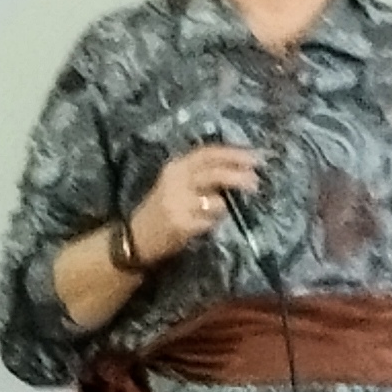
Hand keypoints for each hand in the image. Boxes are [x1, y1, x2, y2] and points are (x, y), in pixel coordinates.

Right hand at [128, 141, 261, 262]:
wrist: (135, 238)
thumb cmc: (163, 209)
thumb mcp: (177, 183)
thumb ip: (203, 174)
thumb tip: (241, 169)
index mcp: (176, 167)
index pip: (208, 153)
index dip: (233, 153)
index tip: (255, 156)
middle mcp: (175, 181)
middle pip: (214, 172)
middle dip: (238, 175)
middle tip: (256, 182)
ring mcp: (177, 203)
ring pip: (216, 200)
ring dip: (226, 206)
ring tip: (225, 210)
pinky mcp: (181, 224)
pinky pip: (210, 222)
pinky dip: (214, 223)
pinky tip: (208, 225)